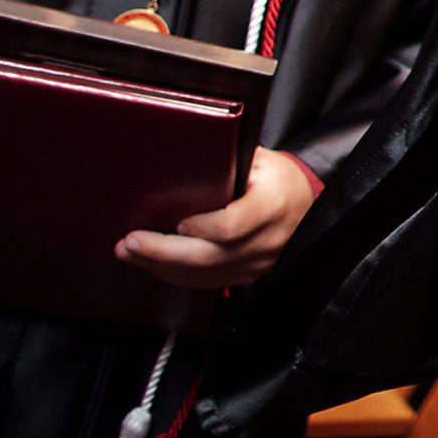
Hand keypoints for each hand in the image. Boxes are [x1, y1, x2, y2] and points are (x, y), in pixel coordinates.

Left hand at [116, 145, 317, 286]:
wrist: (307, 207)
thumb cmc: (279, 179)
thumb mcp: (260, 161)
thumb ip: (227, 163)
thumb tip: (179, 155)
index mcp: (272, 206)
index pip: (231, 227)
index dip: (201, 228)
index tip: (176, 222)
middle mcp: (267, 240)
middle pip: (209, 257)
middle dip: (163, 251)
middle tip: (130, 242)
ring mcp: (258, 263)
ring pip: (204, 274)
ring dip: (162, 266)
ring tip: (130, 253)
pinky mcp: (247, 275)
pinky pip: (208, 282)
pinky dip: (177, 275)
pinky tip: (153, 264)